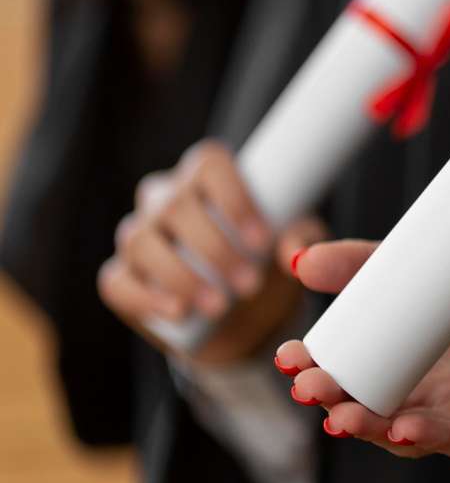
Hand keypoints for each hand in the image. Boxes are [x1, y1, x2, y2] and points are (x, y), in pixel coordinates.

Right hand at [97, 140, 320, 363]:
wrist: (247, 318)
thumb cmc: (269, 262)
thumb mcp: (295, 246)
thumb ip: (301, 239)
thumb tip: (292, 253)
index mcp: (207, 176)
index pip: (209, 164)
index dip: (234, 199)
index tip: (262, 242)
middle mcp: (165, 198)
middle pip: (174, 206)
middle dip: (215, 249)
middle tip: (250, 284)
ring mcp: (138, 236)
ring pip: (140, 241)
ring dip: (181, 276)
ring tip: (221, 306)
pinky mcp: (121, 277)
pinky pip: (116, 280)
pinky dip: (145, 296)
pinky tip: (178, 311)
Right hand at [275, 243, 449, 458]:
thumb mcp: (442, 265)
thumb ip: (376, 261)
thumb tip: (299, 259)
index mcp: (405, 360)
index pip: (350, 373)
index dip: (317, 370)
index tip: (286, 357)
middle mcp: (426, 395)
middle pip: (370, 407)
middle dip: (335, 401)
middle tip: (306, 388)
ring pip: (407, 433)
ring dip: (373, 429)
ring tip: (343, 418)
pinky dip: (436, 437)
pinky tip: (408, 431)